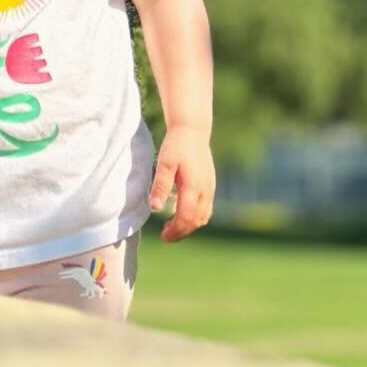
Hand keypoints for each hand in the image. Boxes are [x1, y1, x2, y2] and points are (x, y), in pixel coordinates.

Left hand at [149, 126, 214, 241]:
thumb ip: (160, 186)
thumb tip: (154, 208)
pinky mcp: (211, 185)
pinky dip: (195, 217)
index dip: (175, 231)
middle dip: (181, 232)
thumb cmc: (176, 146)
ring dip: (189, 225)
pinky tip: (181, 212)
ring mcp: (210, 188)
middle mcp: (205, 190)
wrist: (192, 130)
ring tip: (171, 226)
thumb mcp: (164, 163)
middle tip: (165, 234)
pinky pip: (207, 209)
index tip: (163, 236)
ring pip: (204, 217)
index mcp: (193, 187)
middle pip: (196, 221)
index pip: (186, 219)